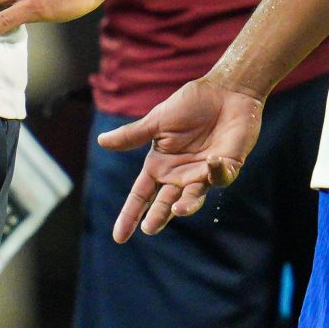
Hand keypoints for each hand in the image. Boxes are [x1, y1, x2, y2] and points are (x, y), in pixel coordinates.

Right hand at [96, 76, 264, 241]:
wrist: (224, 90)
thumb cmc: (191, 104)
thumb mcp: (157, 121)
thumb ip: (133, 136)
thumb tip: (101, 141)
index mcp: (160, 166)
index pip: (141, 195)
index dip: (130, 215)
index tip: (119, 237)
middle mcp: (180, 175)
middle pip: (165, 202)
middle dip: (158, 215)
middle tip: (150, 227)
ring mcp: (204, 173)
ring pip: (193, 196)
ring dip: (187, 204)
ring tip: (178, 209)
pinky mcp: (227, 166)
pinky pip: (221, 176)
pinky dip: (217, 172)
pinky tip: (211, 162)